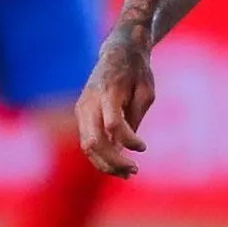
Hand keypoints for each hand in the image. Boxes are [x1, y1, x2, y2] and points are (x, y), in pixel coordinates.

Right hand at [75, 36, 155, 177]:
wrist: (117, 53)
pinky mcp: (82, 115)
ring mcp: (82, 109)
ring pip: (87, 145)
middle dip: (113, 161)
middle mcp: (89, 103)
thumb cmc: (137, 72)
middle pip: (94, 141)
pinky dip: (100, 156)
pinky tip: (118, 166)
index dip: (128, 140)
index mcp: (108, 93)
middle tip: (134, 171)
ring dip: (105, 163)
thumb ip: (135, 116)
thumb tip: (129, 146)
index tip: (143, 147)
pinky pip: (87, 141)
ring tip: (128, 173)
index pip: (113, 124)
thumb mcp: (145, 91)